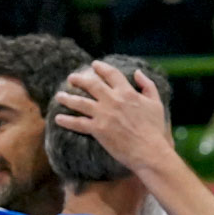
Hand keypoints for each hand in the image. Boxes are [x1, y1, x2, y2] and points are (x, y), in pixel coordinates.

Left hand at [50, 58, 173, 172]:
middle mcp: (113, 100)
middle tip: (71, 78)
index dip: (101, 68)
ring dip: (67, 98)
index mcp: (127, 92)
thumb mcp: (156, 103)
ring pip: (80, 102)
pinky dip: (66, 120)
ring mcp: (103, 114)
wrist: (149, 150)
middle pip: (91, 85)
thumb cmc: (154, 128)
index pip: (112, 74)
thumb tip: (137, 72)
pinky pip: (77, 123)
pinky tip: (57, 118)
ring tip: (59, 96)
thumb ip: (147, 85)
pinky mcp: (97, 129)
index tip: (94, 65)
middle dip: (79, 79)